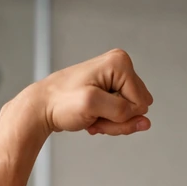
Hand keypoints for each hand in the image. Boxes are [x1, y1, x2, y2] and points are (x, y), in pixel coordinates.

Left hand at [25, 49, 153, 135]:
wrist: (41, 106)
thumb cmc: (61, 102)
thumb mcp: (93, 106)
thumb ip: (123, 113)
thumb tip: (145, 122)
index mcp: (120, 63)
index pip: (140, 103)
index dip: (121, 114)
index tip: (97, 111)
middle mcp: (121, 67)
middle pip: (138, 108)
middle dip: (117, 119)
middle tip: (94, 114)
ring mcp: (117, 79)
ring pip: (131, 114)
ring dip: (111, 122)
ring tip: (91, 115)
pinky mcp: (112, 90)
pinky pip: (123, 114)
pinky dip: (108, 121)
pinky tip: (92, 116)